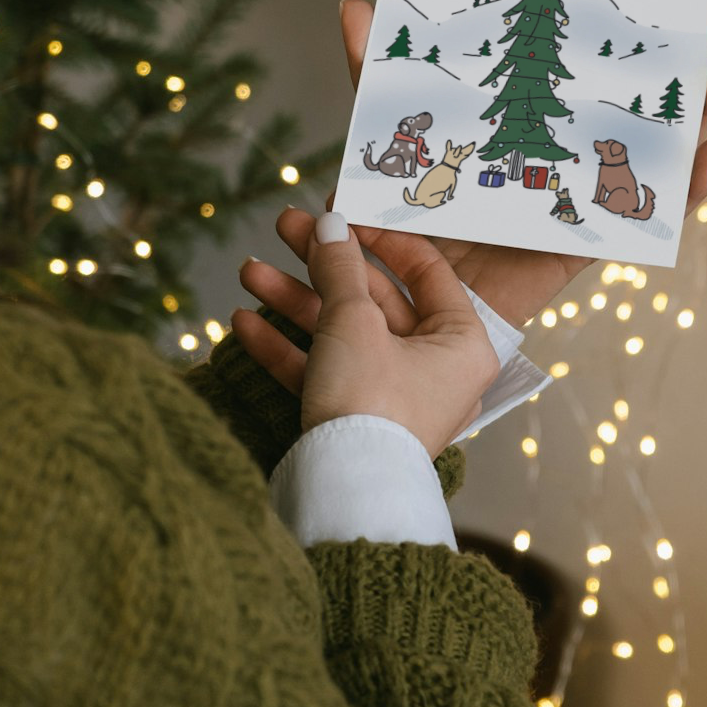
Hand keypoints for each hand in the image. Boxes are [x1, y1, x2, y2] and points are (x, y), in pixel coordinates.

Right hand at [231, 211, 498, 462]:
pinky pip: (327, 374)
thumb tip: (331, 224)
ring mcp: (395, 398)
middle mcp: (437, 370)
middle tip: (284, 228)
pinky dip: (289, 350)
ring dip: (293, 302)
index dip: (380, 237)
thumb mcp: (354, 321)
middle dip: (320, 267)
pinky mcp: (358, 422)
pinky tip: (244, 324)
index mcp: (462, 342)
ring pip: (342, 335)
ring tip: (248, 271)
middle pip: (374, 301)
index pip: (426, 271)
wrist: (342, 492)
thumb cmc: (370, 401)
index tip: (343, 214)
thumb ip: (340, 267)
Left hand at [239, 0, 706, 335]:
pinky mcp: (581, 247)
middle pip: (643, 100)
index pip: (593, 66)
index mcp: (530, 125)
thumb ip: (374, 78)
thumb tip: (355, 4)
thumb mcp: (380, 138)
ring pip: (659, 152)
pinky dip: (685, 192)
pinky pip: (643, 221)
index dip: (633, 28)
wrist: (387, 308)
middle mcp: (565, 159)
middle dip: (692, 53)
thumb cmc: (390, 224)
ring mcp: (580, 200)